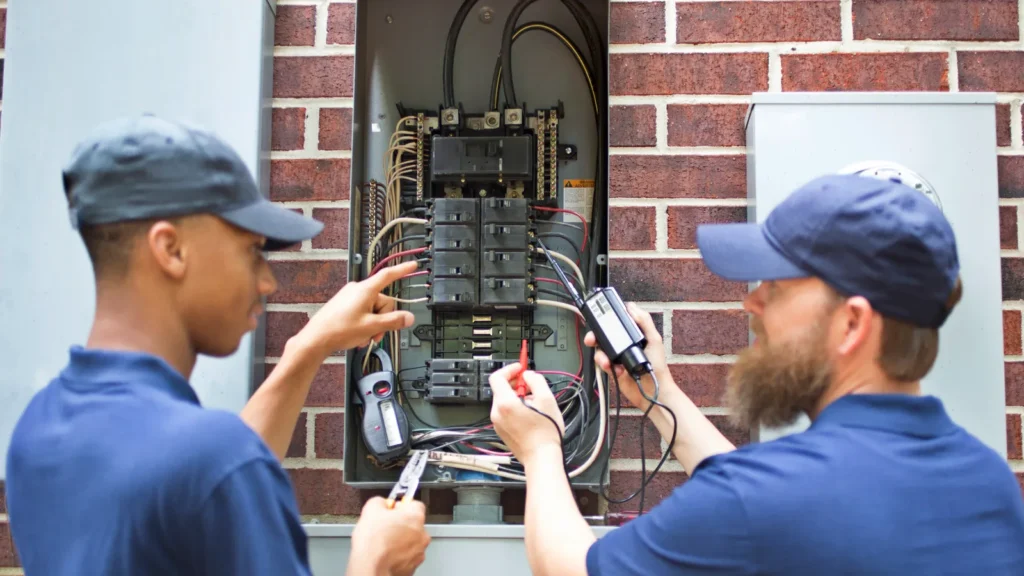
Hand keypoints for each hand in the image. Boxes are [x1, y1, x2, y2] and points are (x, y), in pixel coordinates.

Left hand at [292, 261, 417, 357]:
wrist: (316, 338)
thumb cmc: (339, 330)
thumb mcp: (371, 327)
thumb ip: (393, 321)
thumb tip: (408, 317)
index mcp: (365, 290)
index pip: (388, 276)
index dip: (402, 270)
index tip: (413, 265)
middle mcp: (358, 290)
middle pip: (383, 302)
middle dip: (383, 320)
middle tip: (375, 334)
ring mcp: (350, 297)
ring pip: (373, 310)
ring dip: (373, 325)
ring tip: (364, 337)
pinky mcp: (345, 304)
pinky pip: (363, 312)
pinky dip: (364, 324)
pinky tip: (358, 335)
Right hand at [348, 496, 429, 575]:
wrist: (371, 568)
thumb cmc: (373, 544)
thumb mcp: (371, 509)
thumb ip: (380, 501)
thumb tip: (381, 503)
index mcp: (415, 516)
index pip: (414, 503)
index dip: (401, 505)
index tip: (392, 508)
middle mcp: (422, 534)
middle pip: (413, 523)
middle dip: (400, 523)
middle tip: (384, 526)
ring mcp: (419, 551)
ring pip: (411, 540)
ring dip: (400, 539)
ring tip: (383, 542)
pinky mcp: (413, 566)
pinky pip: (407, 555)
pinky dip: (398, 554)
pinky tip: (386, 553)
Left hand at [488, 363, 564, 466]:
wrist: (541, 457)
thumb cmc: (545, 433)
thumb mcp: (547, 399)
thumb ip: (536, 381)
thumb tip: (529, 375)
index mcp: (505, 403)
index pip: (497, 377)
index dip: (509, 369)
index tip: (520, 369)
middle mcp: (497, 413)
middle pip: (501, 389)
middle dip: (515, 383)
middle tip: (530, 385)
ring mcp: (498, 423)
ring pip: (504, 401)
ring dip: (517, 396)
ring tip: (534, 404)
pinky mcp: (502, 431)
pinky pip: (506, 413)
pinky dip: (515, 408)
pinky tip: (530, 415)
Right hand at [584, 302, 670, 410]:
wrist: (653, 392)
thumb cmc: (658, 367)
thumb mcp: (654, 340)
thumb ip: (644, 322)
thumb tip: (632, 307)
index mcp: (633, 335)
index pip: (617, 322)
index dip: (608, 318)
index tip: (600, 316)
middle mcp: (623, 344)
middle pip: (603, 335)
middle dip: (595, 336)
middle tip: (592, 338)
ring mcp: (617, 356)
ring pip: (600, 350)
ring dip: (601, 355)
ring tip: (608, 362)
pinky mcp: (612, 369)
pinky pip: (602, 364)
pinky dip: (606, 366)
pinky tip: (617, 370)